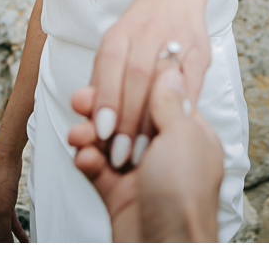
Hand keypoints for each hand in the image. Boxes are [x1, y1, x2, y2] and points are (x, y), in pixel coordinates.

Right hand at [0, 155, 28, 242]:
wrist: (7, 161)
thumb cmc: (1, 183)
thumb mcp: (3, 210)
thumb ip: (3, 232)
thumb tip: (5, 247)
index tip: (7, 252)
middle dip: (5, 247)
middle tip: (18, 250)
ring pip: (4, 234)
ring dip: (12, 243)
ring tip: (23, 248)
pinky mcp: (7, 207)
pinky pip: (12, 225)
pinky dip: (19, 233)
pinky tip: (26, 241)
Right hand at [70, 64, 222, 241]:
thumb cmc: (185, 198)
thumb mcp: (184, 138)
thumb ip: (170, 102)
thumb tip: (170, 69)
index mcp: (188, 133)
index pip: (158, 96)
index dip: (135, 84)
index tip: (113, 73)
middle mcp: (165, 150)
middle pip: (129, 115)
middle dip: (105, 106)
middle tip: (83, 100)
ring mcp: (141, 172)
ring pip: (108, 139)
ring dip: (90, 132)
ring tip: (80, 133)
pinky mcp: (118, 193)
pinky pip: (97, 167)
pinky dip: (86, 158)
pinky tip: (83, 156)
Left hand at [89, 0, 210, 167]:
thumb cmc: (138, 33)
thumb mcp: (113, 47)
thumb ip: (102, 81)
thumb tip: (88, 120)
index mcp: (120, 32)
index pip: (110, 65)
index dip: (106, 99)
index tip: (102, 134)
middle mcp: (147, 31)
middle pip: (137, 75)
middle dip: (129, 119)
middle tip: (123, 155)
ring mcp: (176, 37)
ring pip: (164, 79)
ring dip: (155, 118)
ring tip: (147, 151)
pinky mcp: (200, 48)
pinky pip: (192, 79)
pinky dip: (183, 105)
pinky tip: (174, 128)